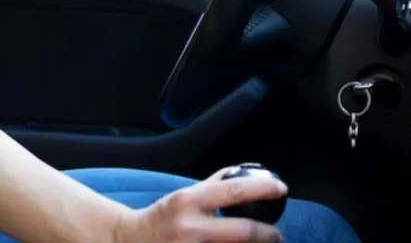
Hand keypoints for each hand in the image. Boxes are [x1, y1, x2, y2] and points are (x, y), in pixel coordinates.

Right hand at [112, 167, 285, 242]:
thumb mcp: (185, 196)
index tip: (281, 189)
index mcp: (189, 201)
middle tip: (277, 234)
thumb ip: (213, 186)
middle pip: (242, 231)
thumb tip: (246, 174)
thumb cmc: (162, 217)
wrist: (129, 242)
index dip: (263, 189)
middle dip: (267, 234)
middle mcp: (190, 227)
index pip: (234, 190)